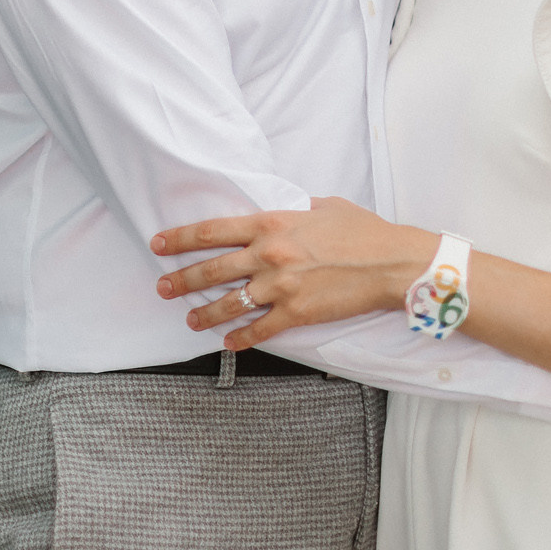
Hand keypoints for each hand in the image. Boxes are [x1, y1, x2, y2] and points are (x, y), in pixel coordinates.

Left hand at [151, 198, 436, 349]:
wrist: (391, 262)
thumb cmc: (362, 230)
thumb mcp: (323, 206)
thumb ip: (294, 210)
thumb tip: (283, 210)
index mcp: (271, 223)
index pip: (212, 231)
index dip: (180, 238)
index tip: (159, 244)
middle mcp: (269, 254)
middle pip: (212, 269)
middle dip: (181, 280)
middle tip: (162, 288)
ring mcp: (281, 286)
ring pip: (229, 303)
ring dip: (204, 313)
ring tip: (190, 319)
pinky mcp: (297, 313)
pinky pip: (260, 329)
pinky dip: (241, 338)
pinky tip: (229, 343)